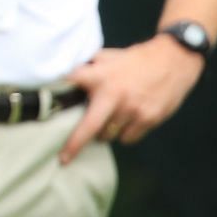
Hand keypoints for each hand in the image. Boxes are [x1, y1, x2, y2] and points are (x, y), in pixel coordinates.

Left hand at [59, 38, 203, 162]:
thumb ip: (89, 68)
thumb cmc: (135, 59)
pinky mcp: (149, 119)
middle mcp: (114, 95)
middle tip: (63, 159)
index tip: (42, 109)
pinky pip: (128, 138)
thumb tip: (65, 75)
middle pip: (89, 128)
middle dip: (74, 145)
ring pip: (109, 135)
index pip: (71, 84)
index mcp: (100, 76)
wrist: (174, 60)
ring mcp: (132, 109)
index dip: (54, 93)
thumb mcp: (108, 57)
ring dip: (104, 133)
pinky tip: (126, 121)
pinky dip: (124, 134)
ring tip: (108, 120)